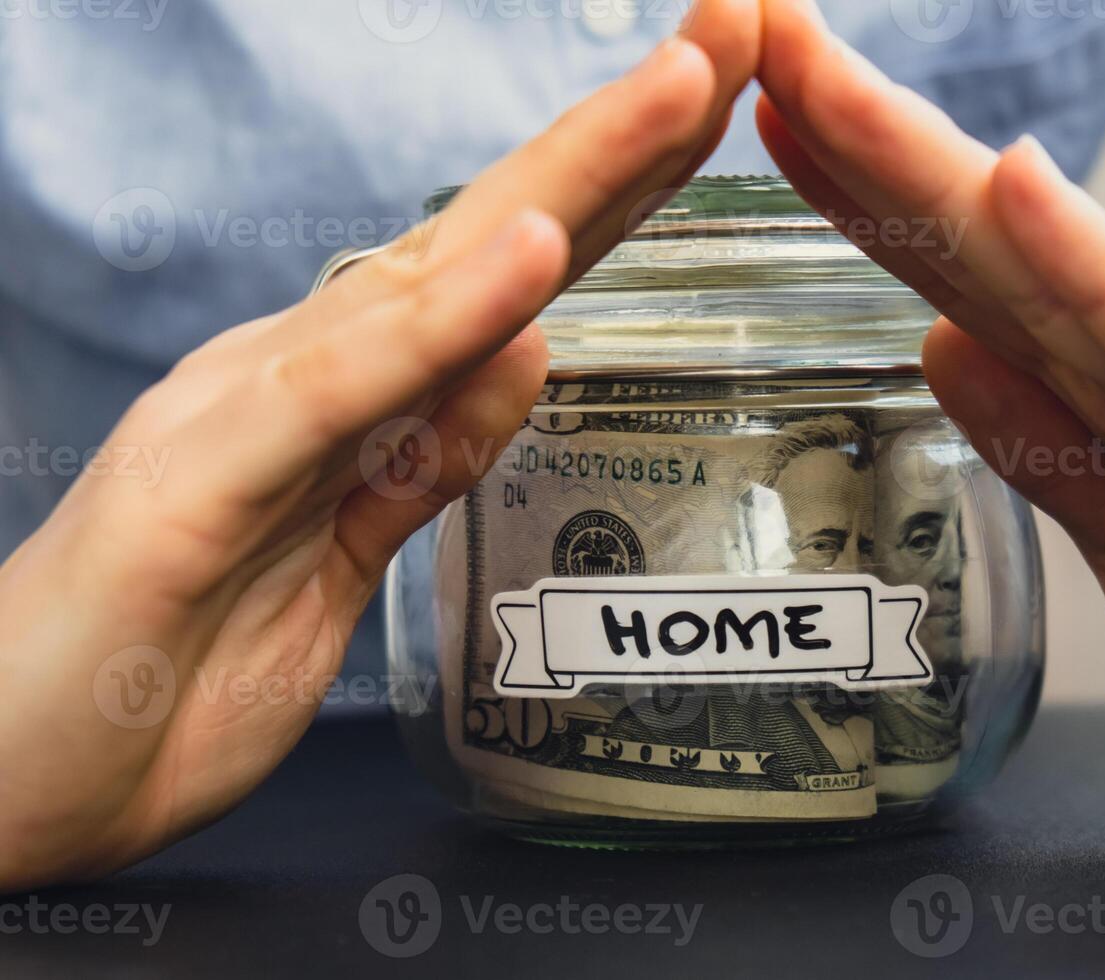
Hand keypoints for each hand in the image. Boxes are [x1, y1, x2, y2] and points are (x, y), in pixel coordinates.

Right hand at [0, 0, 759, 890]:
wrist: (8, 774)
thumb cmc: (164, 674)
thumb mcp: (345, 564)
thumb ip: (430, 454)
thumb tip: (531, 350)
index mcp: (347, 391)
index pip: (511, 268)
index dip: (623, 186)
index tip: (723, 107)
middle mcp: (305, 370)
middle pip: (493, 234)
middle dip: (627, 135)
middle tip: (739, 27)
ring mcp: (251, 411)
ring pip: (433, 276)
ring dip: (568, 177)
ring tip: (682, 84)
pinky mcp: (202, 483)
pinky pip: (342, 391)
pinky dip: (440, 320)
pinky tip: (529, 249)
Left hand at [757, 0, 1104, 813]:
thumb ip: (1048, 449)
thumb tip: (943, 348)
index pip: (964, 270)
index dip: (857, 192)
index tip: (764, 117)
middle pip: (979, 234)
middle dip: (860, 133)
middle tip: (762, 33)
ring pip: (1043, 258)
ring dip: (926, 162)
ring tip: (822, 70)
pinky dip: (1084, 260)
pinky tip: (1010, 185)